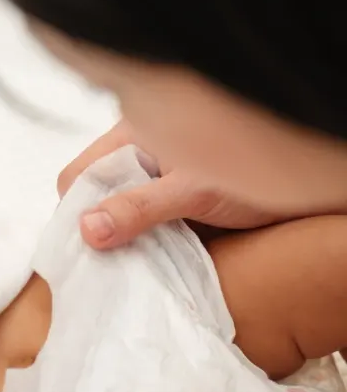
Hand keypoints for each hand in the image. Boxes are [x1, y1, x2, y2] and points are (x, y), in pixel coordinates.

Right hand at [58, 121, 284, 248]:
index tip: (89, 246)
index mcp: (135, 134)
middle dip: (98, 223)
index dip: (76, 211)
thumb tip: (86, 231)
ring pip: (116, 205)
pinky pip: (140, 215)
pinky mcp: (173, 192)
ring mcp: (156, 171)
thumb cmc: (257, 174)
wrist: (314, 181)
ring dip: (122, 232)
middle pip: (93, 191)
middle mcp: (140, 149)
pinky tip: (156, 250)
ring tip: (136, 256)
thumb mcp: (193, 192)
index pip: (78, 174)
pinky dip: (142, 234)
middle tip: (113, 256)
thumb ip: (138, 208)